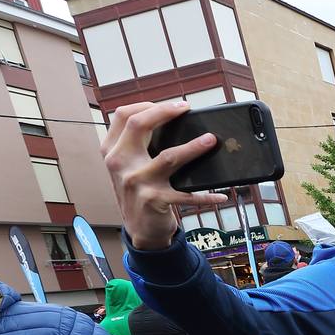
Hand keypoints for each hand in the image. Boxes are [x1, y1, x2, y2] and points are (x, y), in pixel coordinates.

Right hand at [101, 101, 227, 249]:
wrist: (139, 229)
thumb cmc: (140, 191)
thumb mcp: (130, 166)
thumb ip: (139, 145)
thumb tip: (174, 122)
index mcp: (112, 150)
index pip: (124, 116)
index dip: (149, 105)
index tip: (174, 105)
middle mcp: (120, 163)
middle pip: (139, 125)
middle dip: (165, 111)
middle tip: (186, 108)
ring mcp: (136, 182)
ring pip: (169, 156)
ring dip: (194, 147)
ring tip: (211, 140)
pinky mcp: (155, 199)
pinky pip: (188, 195)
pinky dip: (207, 196)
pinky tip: (221, 195)